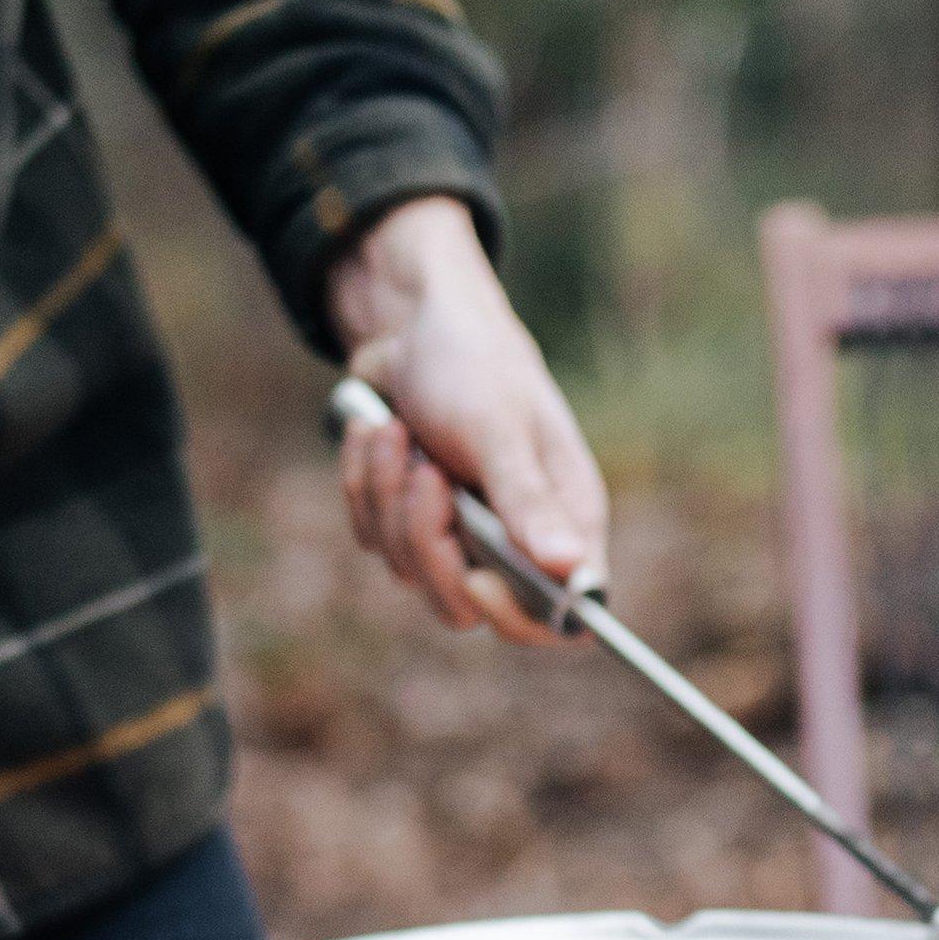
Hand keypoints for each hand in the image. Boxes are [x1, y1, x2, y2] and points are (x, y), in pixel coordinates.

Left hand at [326, 196, 606, 640]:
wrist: (410, 319)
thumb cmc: (473, 363)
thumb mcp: (500, 429)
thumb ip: (530, 503)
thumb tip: (575, 572)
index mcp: (565, 522)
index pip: (564, 620)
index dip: (519, 619)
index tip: (476, 580)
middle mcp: (518, 540)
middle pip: (467, 606)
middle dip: (427, 539)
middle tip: (425, 471)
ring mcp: (461, 535)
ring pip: (410, 572)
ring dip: (386, 495)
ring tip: (396, 430)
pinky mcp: (412, 520)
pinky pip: (373, 538)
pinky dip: (362, 483)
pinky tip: (378, 431)